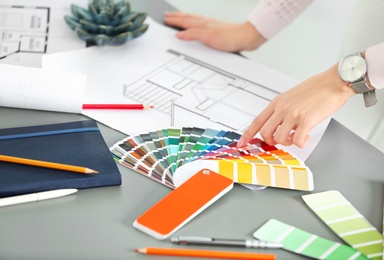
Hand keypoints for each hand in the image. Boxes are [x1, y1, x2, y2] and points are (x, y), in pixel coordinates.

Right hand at [164, 11, 265, 51]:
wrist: (246, 37)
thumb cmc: (230, 38)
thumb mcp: (208, 38)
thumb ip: (193, 34)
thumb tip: (179, 34)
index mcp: (202, 25)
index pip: (184, 21)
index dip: (174, 20)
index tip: (165, 18)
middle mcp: (206, 23)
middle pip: (188, 18)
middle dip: (177, 16)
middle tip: (168, 15)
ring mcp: (212, 25)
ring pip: (195, 19)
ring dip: (185, 17)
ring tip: (179, 16)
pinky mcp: (218, 30)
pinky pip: (201, 23)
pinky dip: (195, 22)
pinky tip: (198, 24)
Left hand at [237, 64, 356, 147]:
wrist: (334, 82)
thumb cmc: (316, 88)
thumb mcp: (291, 96)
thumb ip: (282, 109)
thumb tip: (278, 124)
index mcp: (277, 102)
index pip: (257, 121)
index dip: (247, 134)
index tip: (241, 143)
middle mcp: (282, 108)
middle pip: (265, 133)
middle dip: (272, 141)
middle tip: (283, 140)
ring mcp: (293, 114)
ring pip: (279, 139)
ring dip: (288, 142)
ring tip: (297, 136)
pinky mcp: (306, 120)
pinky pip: (298, 141)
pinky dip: (302, 143)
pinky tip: (307, 137)